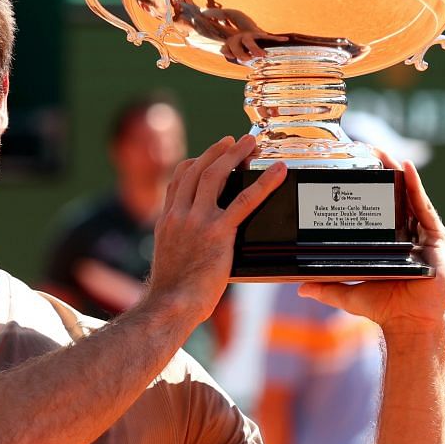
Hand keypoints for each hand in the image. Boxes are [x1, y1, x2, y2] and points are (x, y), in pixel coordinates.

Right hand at [142, 135, 285, 328]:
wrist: (170, 303)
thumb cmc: (172, 291)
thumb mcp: (169, 259)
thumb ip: (181, 243)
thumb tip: (195, 245)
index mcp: (166, 220)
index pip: (178, 180)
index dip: (194, 162)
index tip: (207, 155)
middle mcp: (179, 214)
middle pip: (197, 170)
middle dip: (217, 151)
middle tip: (235, 140)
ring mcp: (197, 221)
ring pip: (215, 176)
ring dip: (235, 154)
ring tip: (251, 144)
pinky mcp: (218, 232)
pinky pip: (245, 200)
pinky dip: (263, 183)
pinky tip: (277, 172)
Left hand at [298, 158, 444, 340]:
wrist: (409, 323)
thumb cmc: (383, 308)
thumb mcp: (347, 292)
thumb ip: (325, 287)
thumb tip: (299, 286)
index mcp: (388, 242)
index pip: (376, 208)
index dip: (367, 187)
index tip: (353, 166)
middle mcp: (407, 234)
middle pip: (393, 197)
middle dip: (382, 172)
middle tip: (366, 149)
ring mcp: (423, 235)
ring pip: (409, 196)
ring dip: (397, 173)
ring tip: (384, 152)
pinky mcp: (436, 240)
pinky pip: (424, 208)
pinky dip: (416, 188)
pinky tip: (407, 169)